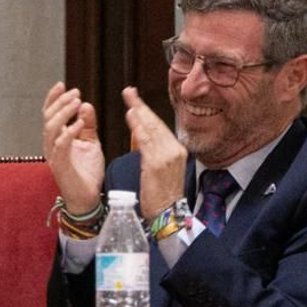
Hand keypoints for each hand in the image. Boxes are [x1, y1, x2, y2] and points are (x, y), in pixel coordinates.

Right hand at [42, 82, 105, 213]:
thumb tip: (85, 104)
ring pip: (51, 128)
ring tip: (77, 102)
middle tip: (75, 93)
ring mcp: (54, 156)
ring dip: (64, 113)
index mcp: (56, 139)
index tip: (62, 84)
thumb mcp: (90, 142)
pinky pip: (61, 145)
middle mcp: (51, 146)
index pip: (50, 114)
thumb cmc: (87, 172)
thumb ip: (87, 124)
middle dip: (60, 102)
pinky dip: (69, 131)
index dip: (53, 98)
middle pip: (48, 118)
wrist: (88, 198)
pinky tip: (79, 123)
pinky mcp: (60, 166)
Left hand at [123, 87, 185, 219]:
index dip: (148, 112)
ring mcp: (167, 156)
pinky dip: (138, 127)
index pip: (161, 127)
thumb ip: (155, 153)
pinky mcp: (157, 163)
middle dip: (141, 106)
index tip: (137, 101)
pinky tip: (131, 116)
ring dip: (138, 112)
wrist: (167, 214)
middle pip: (156, 123)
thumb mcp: (163, 170)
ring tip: (129, 100)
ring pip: (151, 129)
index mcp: (178, 151)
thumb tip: (145, 137)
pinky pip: (145, 141)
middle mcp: (175, 150)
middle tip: (129, 92)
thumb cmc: (162, 195)